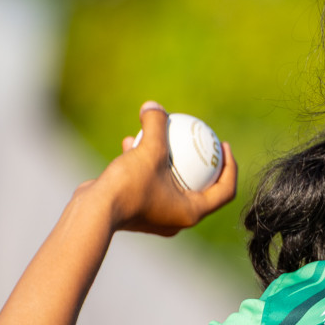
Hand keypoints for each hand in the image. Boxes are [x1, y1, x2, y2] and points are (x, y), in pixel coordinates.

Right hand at [89, 100, 238, 235]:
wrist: (94, 212)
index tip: (224, 145)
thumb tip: (154, 106)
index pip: (225, 190)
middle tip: (201, 142)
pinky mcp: (139, 212)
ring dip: (168, 161)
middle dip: (202, 163)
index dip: (230, 167)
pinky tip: (131, 143)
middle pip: (202, 187)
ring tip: (162, 139)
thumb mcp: (149, 150)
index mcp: (192, 211)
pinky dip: (144, 166)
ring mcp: (158, 217)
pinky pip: (149, 185)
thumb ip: (156, 126)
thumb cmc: (129, 185)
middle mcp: (178, 219)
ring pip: (171, 184)